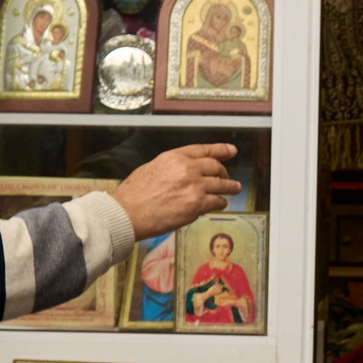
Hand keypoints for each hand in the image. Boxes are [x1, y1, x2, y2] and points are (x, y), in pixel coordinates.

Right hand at [113, 144, 236, 237]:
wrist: (128, 212)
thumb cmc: (134, 194)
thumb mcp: (152, 169)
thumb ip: (172, 168)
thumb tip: (185, 173)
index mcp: (174, 157)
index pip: (203, 150)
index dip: (220, 150)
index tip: (231, 150)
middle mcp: (187, 168)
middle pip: (215, 167)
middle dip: (224, 172)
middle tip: (228, 177)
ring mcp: (195, 186)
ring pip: (221, 184)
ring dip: (229, 187)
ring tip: (234, 189)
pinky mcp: (197, 204)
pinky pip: (217, 201)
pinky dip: (220, 203)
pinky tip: (220, 204)